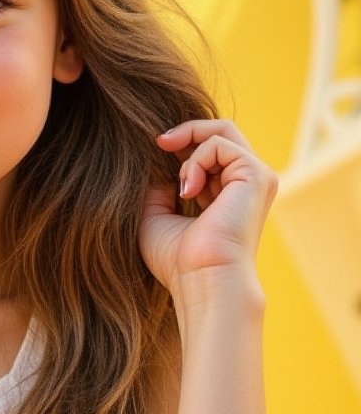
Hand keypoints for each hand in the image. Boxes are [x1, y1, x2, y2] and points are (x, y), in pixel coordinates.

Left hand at [140, 119, 277, 297]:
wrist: (202, 281)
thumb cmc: (178, 262)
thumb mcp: (156, 217)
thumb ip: (158, 188)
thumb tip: (156, 165)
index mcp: (228, 195)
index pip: (211, 152)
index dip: (183, 144)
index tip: (157, 148)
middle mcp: (246, 185)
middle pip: (221, 133)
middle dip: (187, 132)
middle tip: (159, 142)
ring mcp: (256, 178)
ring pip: (222, 132)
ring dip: (190, 153)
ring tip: (181, 188)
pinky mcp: (256, 175)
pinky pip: (220, 143)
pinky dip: (196, 160)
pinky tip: (188, 190)